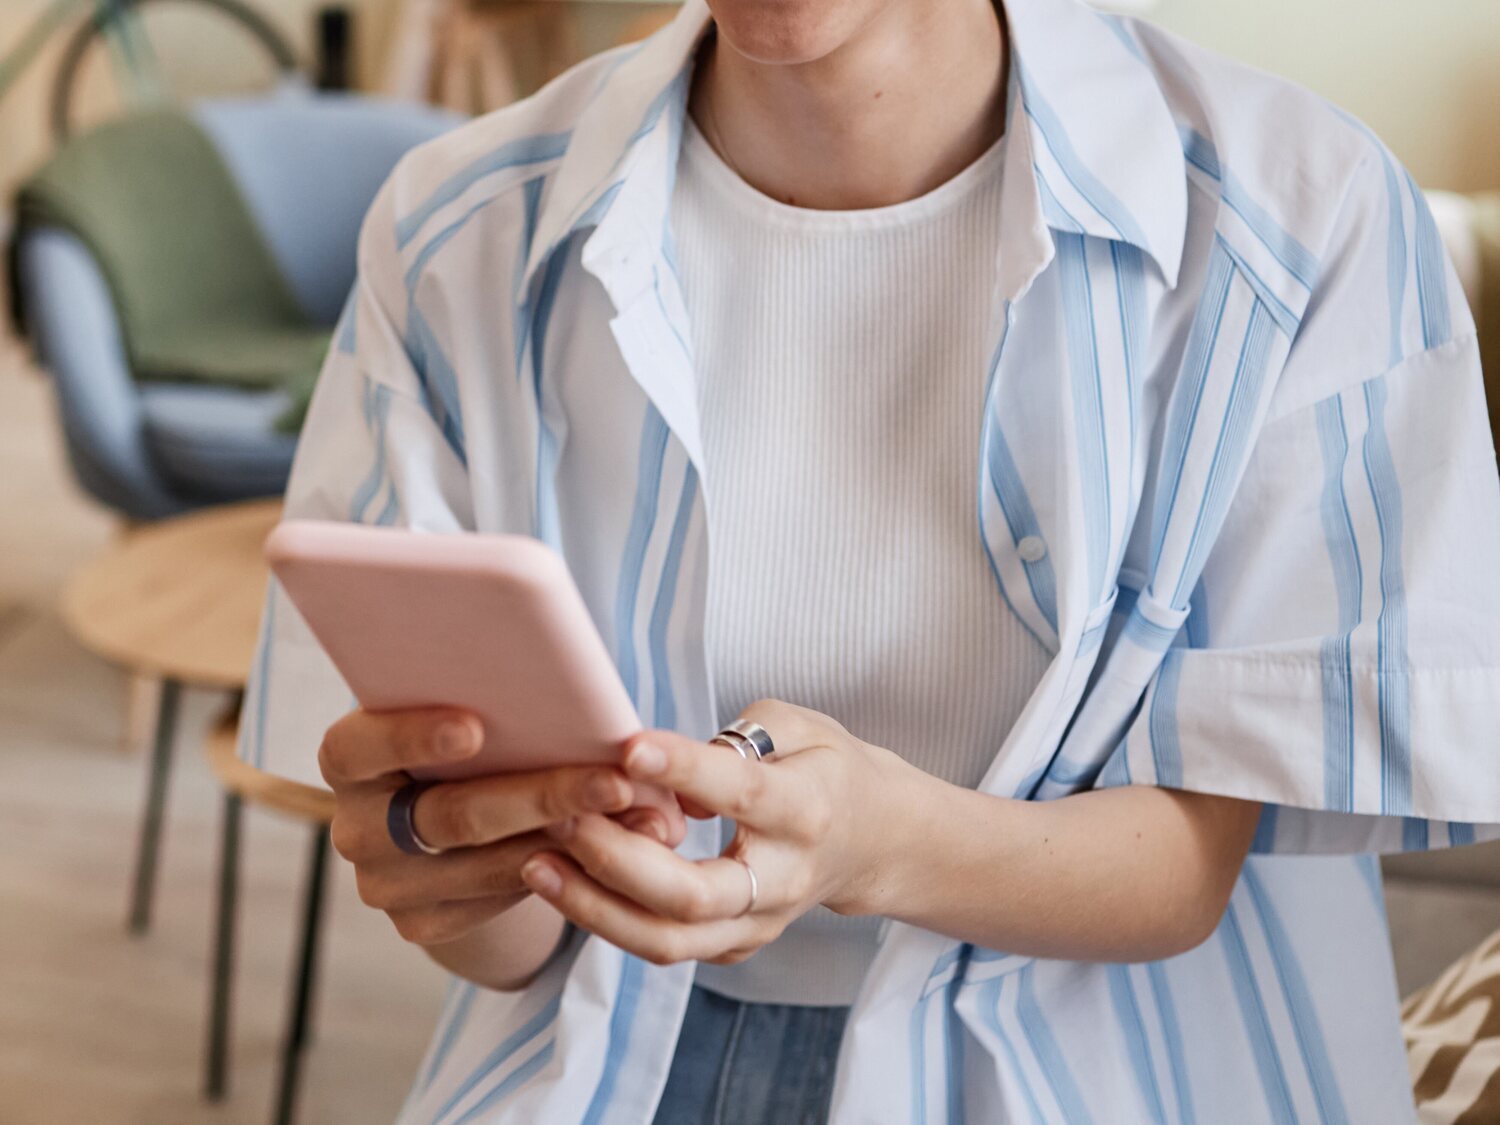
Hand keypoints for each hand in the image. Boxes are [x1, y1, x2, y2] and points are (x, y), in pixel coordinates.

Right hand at [319, 707, 681, 947]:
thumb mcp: (467, 707)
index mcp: (348, 756)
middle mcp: (355, 826)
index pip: (361, 745)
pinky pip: (498, 900)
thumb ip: (500, 700)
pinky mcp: (421, 922)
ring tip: (647, 819)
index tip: (476, 726)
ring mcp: (384, 883)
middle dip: (543, 794)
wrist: (447, 808)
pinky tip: (618, 852)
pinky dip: (562, 873)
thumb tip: (588, 705)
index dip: (413, 736)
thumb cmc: (469, 736)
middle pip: (451, 815)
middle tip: (616, 781)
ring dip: (574, 841)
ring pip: (486, 865)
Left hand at [518, 701, 908, 965]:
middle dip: (618, 860)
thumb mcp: (799, 726)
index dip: (683, 769)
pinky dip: (607, 920)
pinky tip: (560, 882)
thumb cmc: (825, 767)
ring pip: (669, 941)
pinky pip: (664, 947)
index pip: (740, 792)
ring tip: (535, 862)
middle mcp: (784, 878)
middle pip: (693, 894)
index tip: (625, 747)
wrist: (875, 840)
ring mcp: (759, 924)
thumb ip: (735, 739)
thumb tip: (659, 764)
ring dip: (594, 907)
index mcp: (806, 808)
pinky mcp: (734, 945)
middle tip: (561, 817)